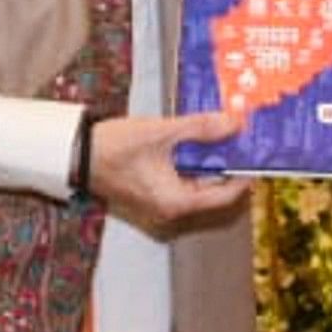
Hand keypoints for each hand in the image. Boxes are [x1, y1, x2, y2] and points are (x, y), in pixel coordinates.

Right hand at [86, 109, 252, 229]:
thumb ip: (201, 128)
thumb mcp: (162, 132)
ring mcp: (160, 202)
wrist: (75, 154)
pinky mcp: (152, 192)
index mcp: (176, 202)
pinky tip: (195, 141)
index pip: (225, 196)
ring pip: (197, 183)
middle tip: (240, 138)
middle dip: (227, 163)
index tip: (256, 153)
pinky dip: (192, 163)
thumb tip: (236, 123)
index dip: (244, 174)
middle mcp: (170, 209)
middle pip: (213, 190)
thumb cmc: (113, 148)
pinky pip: (182, 179)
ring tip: (220, 135)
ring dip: (209, 161)